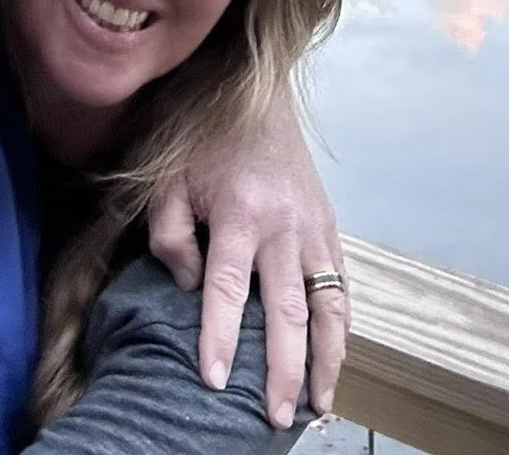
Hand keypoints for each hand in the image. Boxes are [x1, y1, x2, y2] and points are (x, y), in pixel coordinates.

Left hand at [146, 94, 346, 427]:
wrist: (256, 91)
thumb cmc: (202, 137)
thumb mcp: (166, 179)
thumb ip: (170, 236)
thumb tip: (192, 288)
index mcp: (239, 214)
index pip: (226, 290)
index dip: (218, 338)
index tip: (212, 381)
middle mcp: (284, 226)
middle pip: (287, 311)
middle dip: (282, 369)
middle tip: (274, 416)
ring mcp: (314, 227)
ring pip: (328, 305)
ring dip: (327, 358)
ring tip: (319, 404)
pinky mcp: (329, 224)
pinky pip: (341, 283)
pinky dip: (342, 324)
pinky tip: (335, 356)